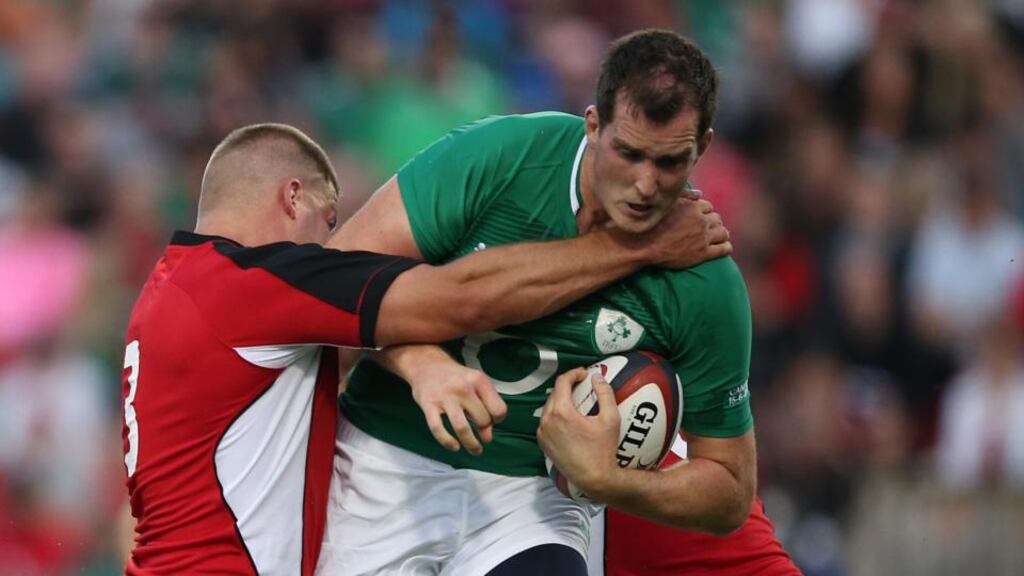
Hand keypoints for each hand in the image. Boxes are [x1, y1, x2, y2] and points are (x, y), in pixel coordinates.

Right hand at [410, 357, 506, 454]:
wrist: (426, 364)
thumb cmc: (455, 378)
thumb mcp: (475, 385)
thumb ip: (485, 407)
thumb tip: (487, 437)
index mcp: (479, 380)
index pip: (499, 409)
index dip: (497, 419)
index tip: (491, 420)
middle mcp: (463, 387)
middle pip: (482, 419)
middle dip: (484, 429)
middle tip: (479, 431)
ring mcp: (445, 397)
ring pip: (462, 428)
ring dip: (471, 444)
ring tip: (475, 450)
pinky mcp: (428, 405)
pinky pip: (438, 428)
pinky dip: (447, 442)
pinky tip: (455, 447)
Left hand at [537, 368, 620, 496]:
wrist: (593, 478)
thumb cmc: (603, 450)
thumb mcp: (610, 419)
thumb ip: (605, 394)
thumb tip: (597, 377)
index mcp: (562, 412)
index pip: (562, 382)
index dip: (574, 373)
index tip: (585, 373)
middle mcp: (547, 420)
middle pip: (554, 393)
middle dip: (568, 386)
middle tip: (582, 385)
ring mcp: (542, 432)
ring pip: (548, 406)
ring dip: (561, 399)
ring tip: (576, 400)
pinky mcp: (542, 442)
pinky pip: (546, 421)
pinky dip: (555, 414)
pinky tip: (569, 418)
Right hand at [638, 198, 730, 268]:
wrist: (643, 246)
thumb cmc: (651, 224)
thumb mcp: (665, 204)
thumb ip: (683, 196)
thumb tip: (700, 194)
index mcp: (692, 207)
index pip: (708, 206)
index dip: (704, 212)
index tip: (700, 217)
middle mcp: (701, 221)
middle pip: (717, 218)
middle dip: (713, 222)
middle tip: (708, 227)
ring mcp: (703, 238)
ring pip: (723, 232)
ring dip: (721, 233)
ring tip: (718, 237)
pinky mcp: (703, 253)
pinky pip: (723, 249)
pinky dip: (726, 247)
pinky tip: (724, 247)